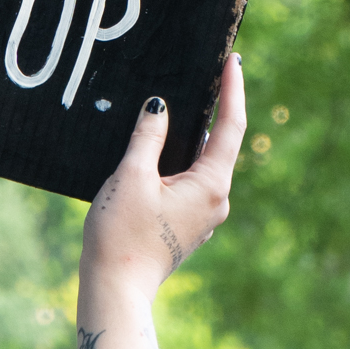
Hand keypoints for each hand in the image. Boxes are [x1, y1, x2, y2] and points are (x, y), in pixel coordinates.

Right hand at [82, 57, 245, 299]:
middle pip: (218, 146)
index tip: (234, 60)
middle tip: (202, 77)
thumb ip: (148, 136)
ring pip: (202, 167)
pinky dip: (178, 165)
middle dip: (210, 113)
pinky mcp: (186, 228)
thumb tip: (159, 106)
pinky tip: (156, 157)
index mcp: (211, 185)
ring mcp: (203, 218)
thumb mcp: (132, 175)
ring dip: (190, 141)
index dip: (233, 91)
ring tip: (173, 112)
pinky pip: (189, 186)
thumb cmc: (122, 232)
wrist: (115, 288)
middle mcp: (216, 202)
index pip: (231, 127)